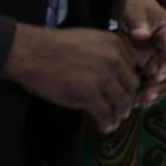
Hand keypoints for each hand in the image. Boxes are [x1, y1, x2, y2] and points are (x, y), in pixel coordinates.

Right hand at [3, 24, 139, 133]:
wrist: (33, 53)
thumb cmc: (55, 45)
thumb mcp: (90, 39)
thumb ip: (106, 51)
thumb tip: (112, 69)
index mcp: (115, 44)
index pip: (133, 66)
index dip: (129, 81)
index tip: (126, 90)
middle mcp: (114, 60)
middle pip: (132, 85)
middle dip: (129, 99)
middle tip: (124, 109)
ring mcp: (103, 78)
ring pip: (121, 101)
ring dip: (120, 114)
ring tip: (116, 121)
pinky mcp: (89, 95)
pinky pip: (105, 113)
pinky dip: (107, 122)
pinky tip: (105, 127)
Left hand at [113, 0, 165, 107]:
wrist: (129, 9)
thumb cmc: (135, 6)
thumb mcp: (135, 11)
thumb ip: (138, 23)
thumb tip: (141, 35)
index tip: (157, 77)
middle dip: (164, 86)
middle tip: (146, 97)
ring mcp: (164, 58)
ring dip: (158, 93)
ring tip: (140, 103)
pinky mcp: (155, 66)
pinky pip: (157, 83)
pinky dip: (150, 93)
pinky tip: (136, 101)